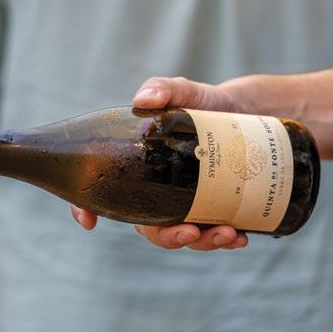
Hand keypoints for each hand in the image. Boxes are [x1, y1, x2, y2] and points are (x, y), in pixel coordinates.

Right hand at [72, 76, 248, 250]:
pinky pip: (215, 235)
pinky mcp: (214, 210)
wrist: (246, 110)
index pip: (102, 193)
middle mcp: (157, 193)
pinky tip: (240, 236)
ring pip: (184, 236)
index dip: (86, 209)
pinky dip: (227, 240)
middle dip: (167, 238)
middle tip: (189, 231)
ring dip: (203, 243)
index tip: (89, 222)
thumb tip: (143, 99)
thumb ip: (164, 89)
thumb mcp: (185, 92)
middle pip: (148, 228)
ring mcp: (186, 205)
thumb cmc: (204, 103)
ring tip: (227, 233)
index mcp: (138, 169)